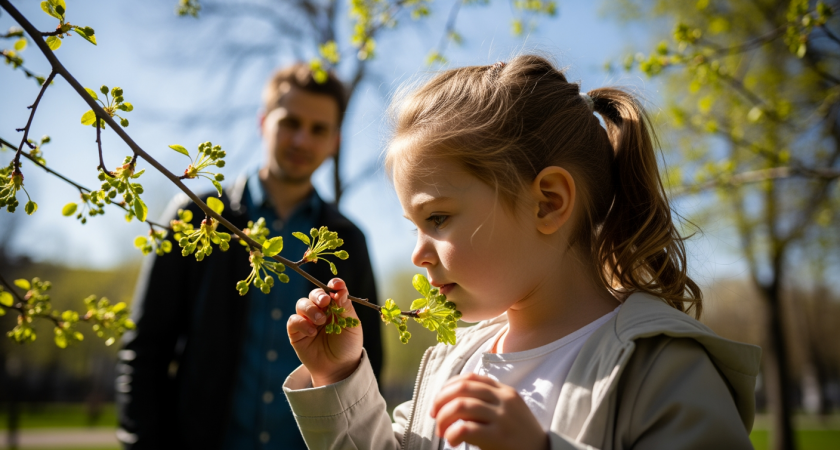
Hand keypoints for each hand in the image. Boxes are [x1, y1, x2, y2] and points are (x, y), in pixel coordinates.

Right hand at [287, 278, 363, 386]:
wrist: (338, 369)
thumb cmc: (348, 346)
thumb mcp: (352, 326)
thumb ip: (346, 307)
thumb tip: (341, 289)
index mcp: (336, 306)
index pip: (332, 290)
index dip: (334, 284)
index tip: (336, 285)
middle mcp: (320, 310)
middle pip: (314, 294)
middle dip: (319, 295)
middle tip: (325, 301)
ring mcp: (307, 320)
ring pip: (302, 304)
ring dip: (310, 309)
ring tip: (320, 321)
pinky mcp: (296, 332)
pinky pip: (293, 320)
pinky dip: (301, 323)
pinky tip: (312, 332)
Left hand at [431, 373, 548, 449]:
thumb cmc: (519, 437)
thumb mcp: (508, 411)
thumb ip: (488, 401)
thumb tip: (453, 400)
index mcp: (504, 392)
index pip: (470, 378)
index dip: (448, 386)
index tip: (439, 401)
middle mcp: (503, 400)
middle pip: (462, 388)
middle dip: (441, 400)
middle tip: (435, 416)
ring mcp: (502, 418)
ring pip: (461, 405)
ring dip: (444, 418)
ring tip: (442, 431)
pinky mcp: (499, 437)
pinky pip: (466, 429)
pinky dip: (452, 434)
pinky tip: (452, 441)